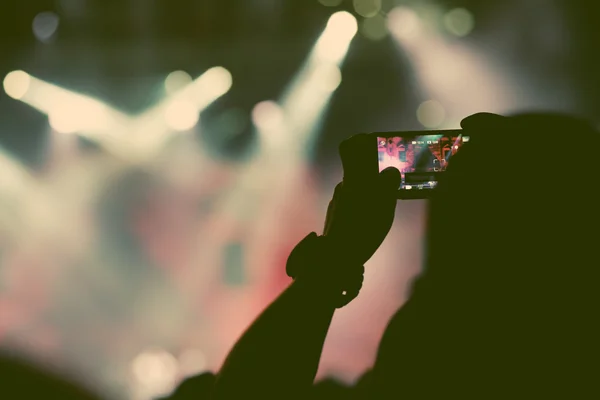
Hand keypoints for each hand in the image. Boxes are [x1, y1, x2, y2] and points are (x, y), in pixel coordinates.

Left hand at [324, 134, 400, 265]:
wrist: (335, 258)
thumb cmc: (362, 230)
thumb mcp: (383, 207)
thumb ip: (388, 186)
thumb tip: (391, 171)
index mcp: (354, 178)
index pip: (351, 146)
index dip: (362, 140)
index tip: (375, 141)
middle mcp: (344, 186)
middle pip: (358, 167)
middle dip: (375, 169)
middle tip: (391, 176)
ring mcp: (339, 200)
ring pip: (357, 186)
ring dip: (371, 189)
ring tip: (387, 201)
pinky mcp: (337, 214)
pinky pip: (353, 201)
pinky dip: (365, 203)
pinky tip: (373, 216)